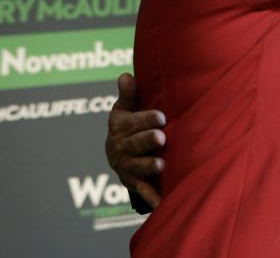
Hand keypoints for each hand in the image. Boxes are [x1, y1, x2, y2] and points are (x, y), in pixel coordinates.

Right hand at [106, 72, 165, 209]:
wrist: (118, 153)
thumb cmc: (128, 125)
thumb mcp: (125, 108)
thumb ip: (128, 94)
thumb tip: (125, 75)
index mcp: (119, 127)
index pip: (132, 122)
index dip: (146, 119)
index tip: (161, 116)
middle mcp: (120, 148)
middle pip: (134, 144)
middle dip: (147, 141)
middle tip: (161, 138)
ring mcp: (126, 166)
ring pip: (137, 167)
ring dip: (148, 166)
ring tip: (161, 165)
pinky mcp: (133, 182)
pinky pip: (142, 190)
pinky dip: (151, 197)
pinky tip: (161, 202)